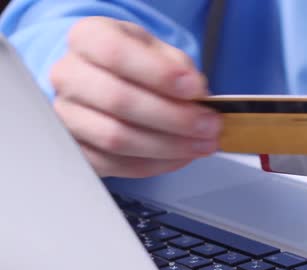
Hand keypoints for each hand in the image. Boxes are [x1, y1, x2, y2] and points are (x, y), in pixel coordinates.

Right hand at [50, 17, 220, 177]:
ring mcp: (66, 115)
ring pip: (116, 138)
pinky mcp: (76, 150)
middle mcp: (69, 75)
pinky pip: (115, 165)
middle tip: (209, 125)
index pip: (116, 53)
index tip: (195, 89)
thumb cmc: (137, 64)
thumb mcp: (160, 52)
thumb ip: (179, 68)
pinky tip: (181, 156)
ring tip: (202, 144)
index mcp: (88, 38)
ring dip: (168, 146)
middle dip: (174, 117)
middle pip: (118, 100)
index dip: (159, 74)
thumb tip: (196, 94)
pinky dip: (155, 165)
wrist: (112, 82)